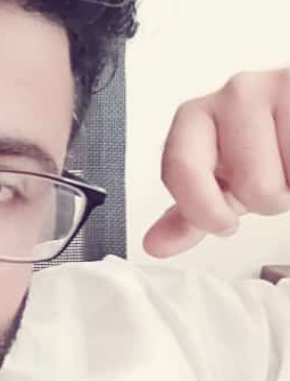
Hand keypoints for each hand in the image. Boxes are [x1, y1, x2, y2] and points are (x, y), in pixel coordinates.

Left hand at [144, 68, 289, 257]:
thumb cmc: (263, 149)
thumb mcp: (222, 184)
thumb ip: (190, 213)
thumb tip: (155, 243)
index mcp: (195, 117)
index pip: (180, 168)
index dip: (205, 210)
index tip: (223, 222)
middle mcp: (235, 94)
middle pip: (250, 184)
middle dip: (266, 198)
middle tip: (271, 177)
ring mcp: (279, 86)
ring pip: (285, 181)